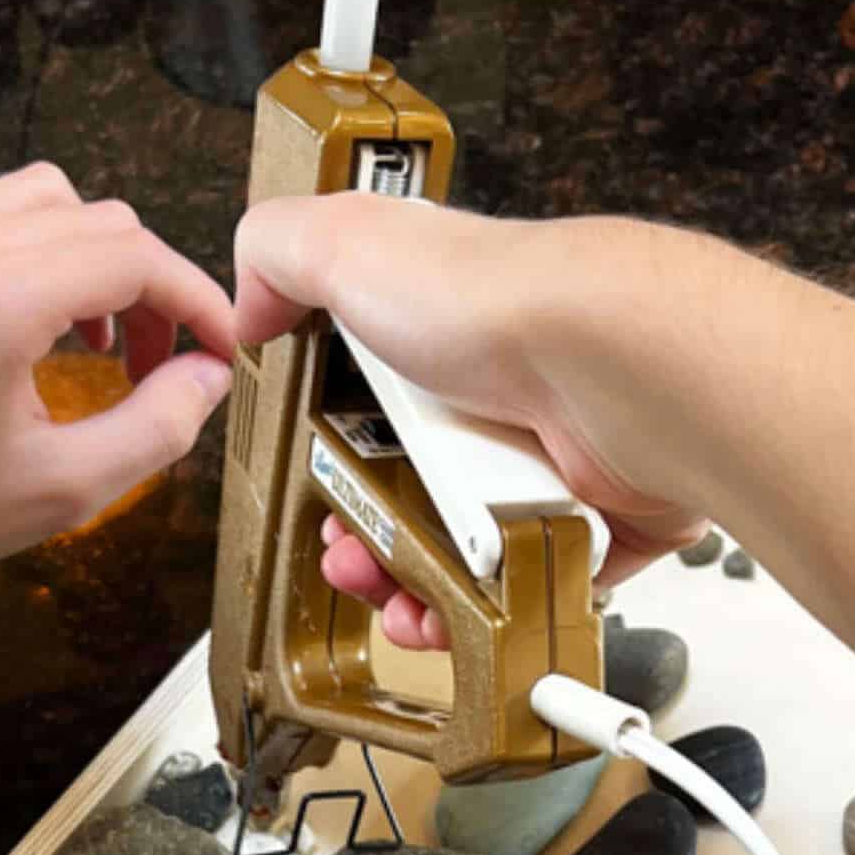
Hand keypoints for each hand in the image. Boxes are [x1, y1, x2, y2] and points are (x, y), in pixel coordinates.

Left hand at [0, 163, 234, 557]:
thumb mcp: (63, 487)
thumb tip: (208, 376)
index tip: (223, 344)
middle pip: (103, 224)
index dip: (199, 299)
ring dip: (105, 261)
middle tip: (172, 361)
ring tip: (108, 337)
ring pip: (50, 201)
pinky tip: (49, 318)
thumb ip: (157, 429)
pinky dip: (50, 252)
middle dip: (158, 290)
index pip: (134, 258)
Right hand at [234, 194, 709, 648]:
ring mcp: (543, 466)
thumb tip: (252, 306)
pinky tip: (453, 612)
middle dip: (365, 540)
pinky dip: (490, 610)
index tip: (311, 489)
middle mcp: (492, 403)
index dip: (330, 459)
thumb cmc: (493, 300)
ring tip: (395, 600)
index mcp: (436, 342)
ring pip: (464, 553)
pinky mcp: (592, 522)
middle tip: (349, 558)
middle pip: (412, 494)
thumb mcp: (346, 242)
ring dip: (415, 587)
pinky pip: (529, 585)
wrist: (601, 363)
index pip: (369, 412)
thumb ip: (279, 255)